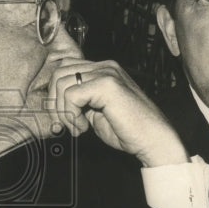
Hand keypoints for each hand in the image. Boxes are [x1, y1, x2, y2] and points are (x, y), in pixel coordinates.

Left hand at [46, 58, 187, 165]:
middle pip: (59, 73)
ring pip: (62, 83)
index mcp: (103, 70)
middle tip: (66, 126)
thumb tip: (54, 103)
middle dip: (55, 103)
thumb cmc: (128, 131)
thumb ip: (79, 102)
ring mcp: (107, 72)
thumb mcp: (95, 112)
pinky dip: (71, 115)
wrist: (153, 141)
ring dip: (63, 111)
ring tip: (78, 127)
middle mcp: (105, 66)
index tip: (62, 119)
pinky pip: (72, 95)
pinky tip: (84, 127)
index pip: (65, 68)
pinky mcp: (107, 84)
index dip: (56, 94)